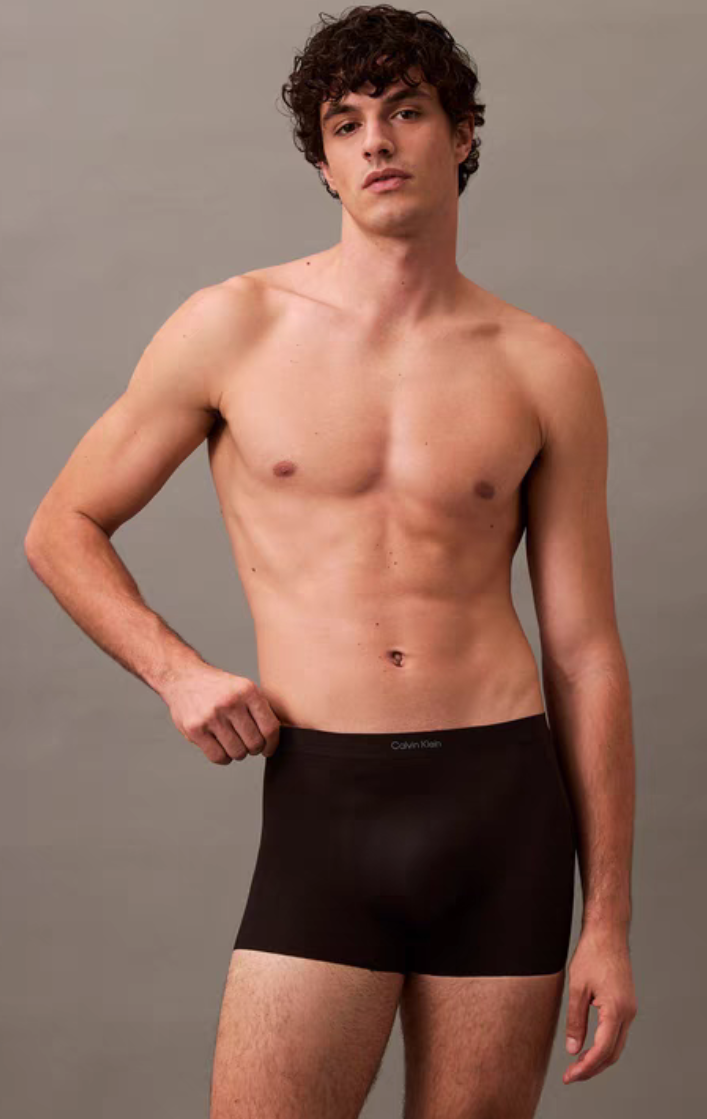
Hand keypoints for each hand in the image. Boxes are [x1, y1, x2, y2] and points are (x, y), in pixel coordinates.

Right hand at [162, 664, 280, 764]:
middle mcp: (230, 702)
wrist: (183, 677)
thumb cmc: (218, 688)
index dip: (272, 744)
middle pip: (254, 743)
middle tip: (247, 744)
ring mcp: (211, 716)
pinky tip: (220, 747)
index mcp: (247, 691)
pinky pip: (218, 757)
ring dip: (237, 753)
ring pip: (237, 753)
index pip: (270, 727)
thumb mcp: (243, 687)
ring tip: (232, 742)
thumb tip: (278, 736)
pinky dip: (223, 757)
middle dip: (254, 748)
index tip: (268, 749)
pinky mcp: (195, 729)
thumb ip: (259, 708)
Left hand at [563, 923, 637, 1083]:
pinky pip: (618, 1033)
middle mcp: (628, 1013)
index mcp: (616, 1010)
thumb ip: (575, 1021)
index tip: (570, 1077)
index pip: (602, 1051)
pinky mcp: (627, 1003)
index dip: (586, 1068)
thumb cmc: (591, 954)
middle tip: (571, 1076)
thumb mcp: (577, 988)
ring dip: (599, 1059)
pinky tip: (590, 1047)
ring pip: (617, 1045)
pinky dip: (605, 1045)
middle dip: (592, 1068)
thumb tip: (573, 1050)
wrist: (608, 932)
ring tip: (578, 1066)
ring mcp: (630, 1009)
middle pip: (612, 1053)